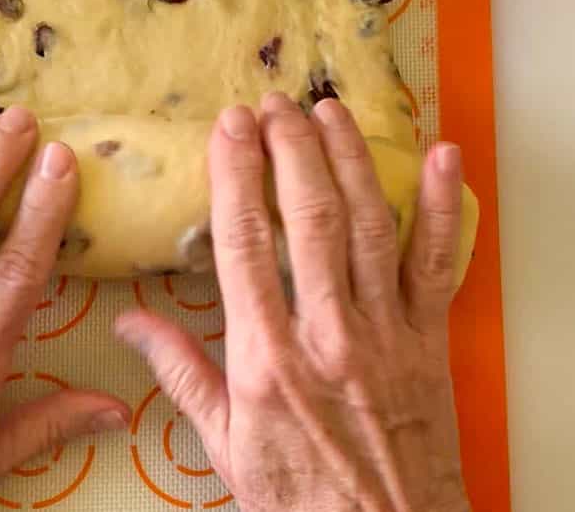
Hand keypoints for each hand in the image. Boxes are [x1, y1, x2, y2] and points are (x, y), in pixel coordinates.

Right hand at [115, 94, 470, 511]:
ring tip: (330, 110)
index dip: (237, 176)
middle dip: (290, 150)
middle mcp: (328, 334)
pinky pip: (438, 263)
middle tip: (275, 103)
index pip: (246, 244)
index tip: (229, 128)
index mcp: (268, 358)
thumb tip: (130, 323)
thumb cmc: (299, 498)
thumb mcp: (223, 446)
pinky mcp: (428, 339)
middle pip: (309, 218)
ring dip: (349, 160)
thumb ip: (181, 374)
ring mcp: (385, 332)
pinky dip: (445, 207)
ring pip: (369, 226)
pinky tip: (441, 156)